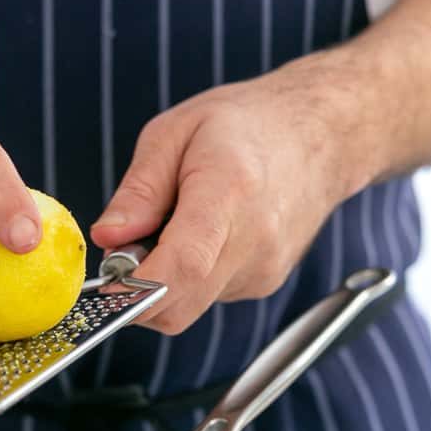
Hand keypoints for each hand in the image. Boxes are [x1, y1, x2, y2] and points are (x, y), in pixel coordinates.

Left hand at [91, 55, 367, 333]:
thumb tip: (108, 238)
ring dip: (163, 282)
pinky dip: (189, 278)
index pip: (182, 265)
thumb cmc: (247, 124)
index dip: (135, 288)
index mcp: (228, 192)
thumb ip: (138, 190)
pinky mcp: (265, 283)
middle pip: (178, 305)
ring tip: (174, 227)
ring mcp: (264, 268)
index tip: (106, 285)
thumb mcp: (175, 133)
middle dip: (135, 293)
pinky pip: (207, 297)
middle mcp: (253, 241)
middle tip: (127, 249)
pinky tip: (203, 236)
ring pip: (188, 306)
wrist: (324, 134)